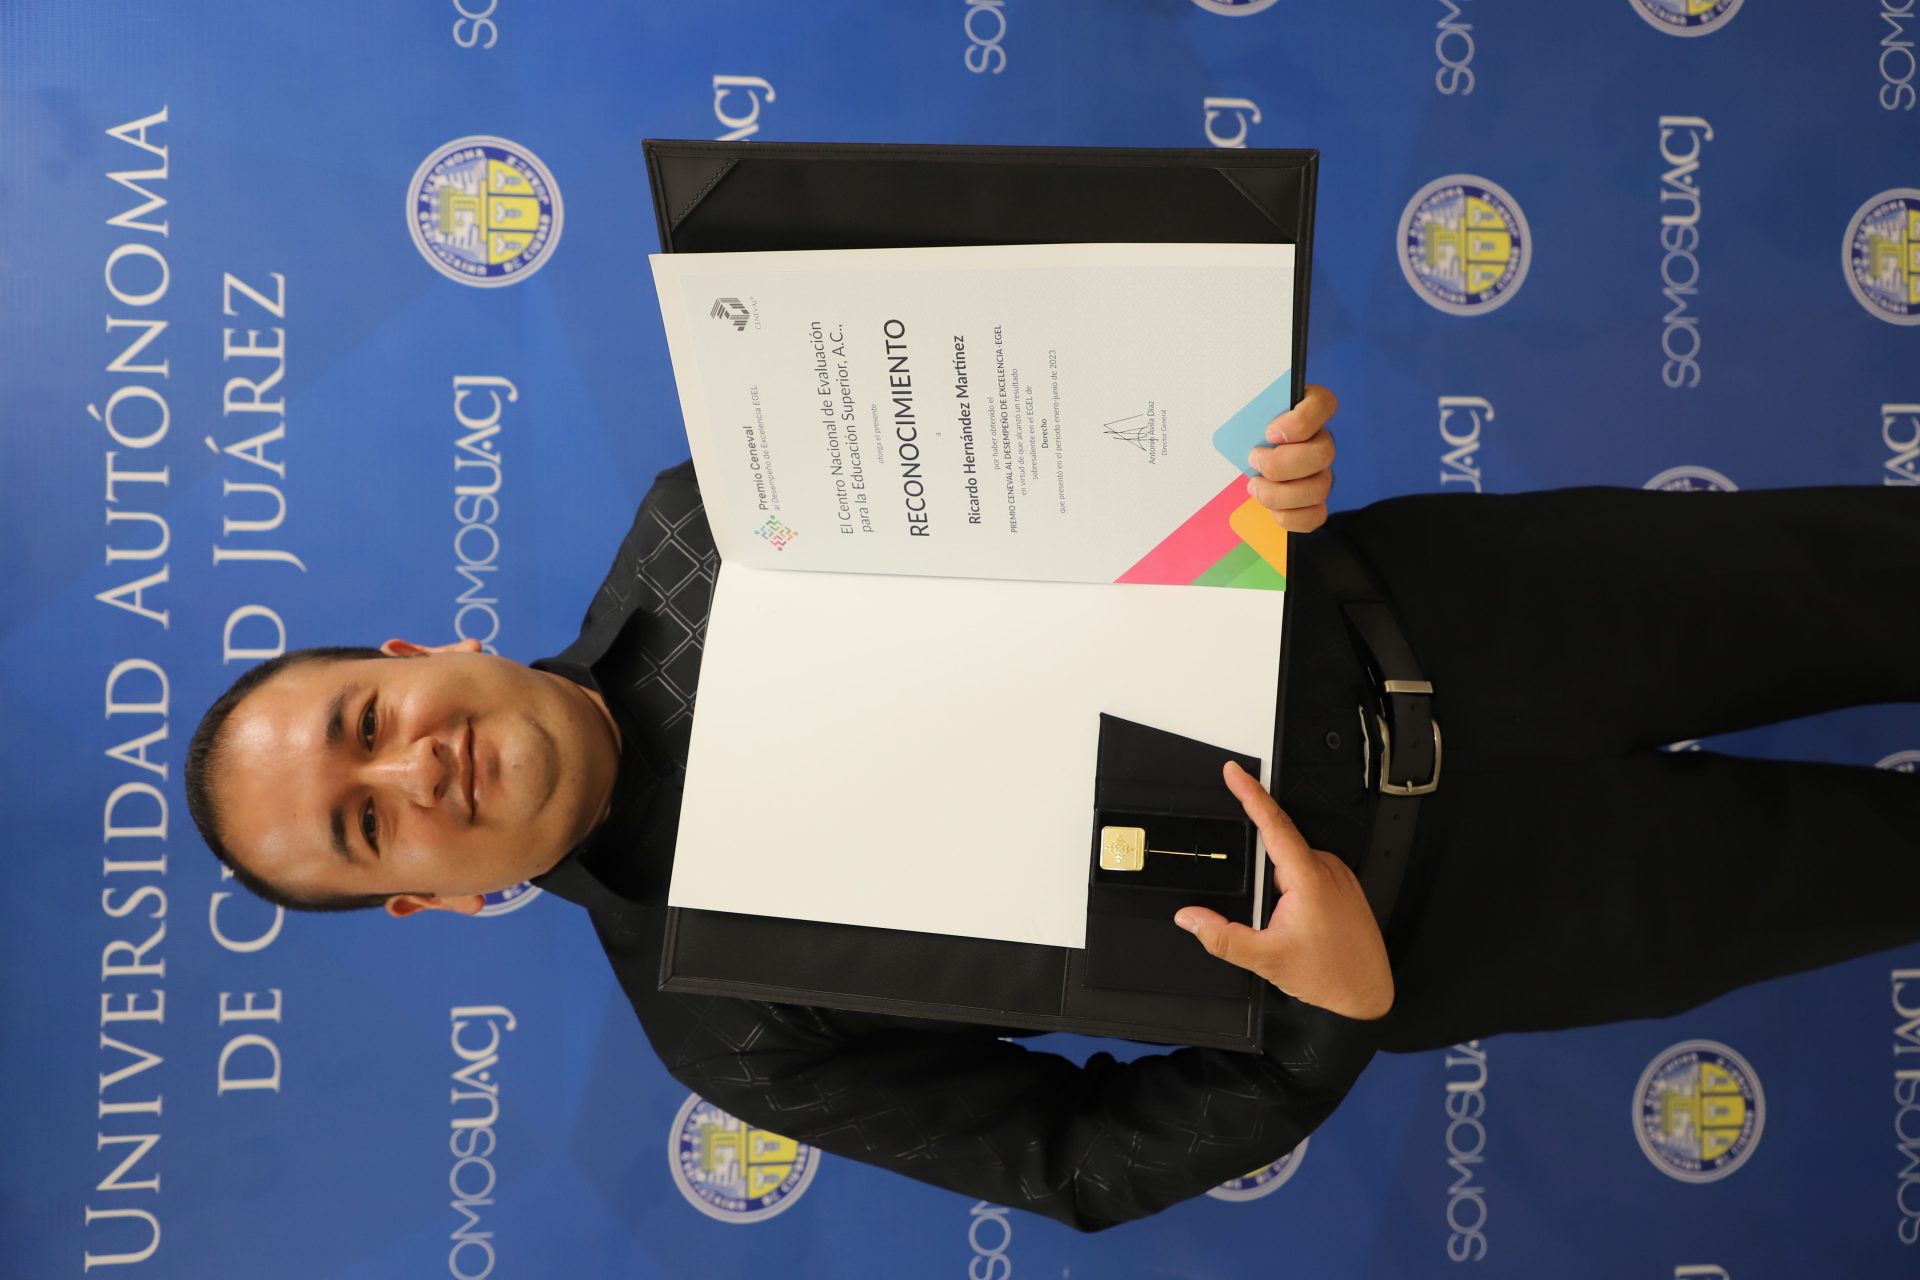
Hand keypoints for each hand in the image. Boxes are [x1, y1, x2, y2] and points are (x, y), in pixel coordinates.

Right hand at [1174, 760, 1392, 1020]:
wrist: (1369, 992)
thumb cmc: (1330, 975)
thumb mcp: (1266, 959)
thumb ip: (1221, 937)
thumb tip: (1190, 918)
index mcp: (1308, 877)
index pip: (1273, 823)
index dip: (1250, 792)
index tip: (1234, 771)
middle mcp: (1327, 868)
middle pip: (1277, 850)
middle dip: (1261, 881)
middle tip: (1267, 918)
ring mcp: (1338, 875)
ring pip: (1291, 866)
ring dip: (1277, 890)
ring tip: (1289, 932)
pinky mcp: (1344, 885)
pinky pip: (1307, 874)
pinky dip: (1292, 892)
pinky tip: (1300, 926)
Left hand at [1246, 384, 1337, 532]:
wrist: (1241, 461)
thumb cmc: (1243, 433)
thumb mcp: (1242, 417)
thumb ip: (1248, 415)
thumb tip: (1238, 429)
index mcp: (1307, 409)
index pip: (1323, 404)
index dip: (1300, 422)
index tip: (1269, 433)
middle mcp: (1320, 440)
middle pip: (1324, 453)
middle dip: (1282, 464)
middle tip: (1253, 460)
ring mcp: (1321, 472)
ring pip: (1319, 488)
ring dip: (1280, 494)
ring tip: (1254, 487)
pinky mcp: (1315, 501)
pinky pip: (1315, 515)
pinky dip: (1289, 517)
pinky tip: (1269, 509)